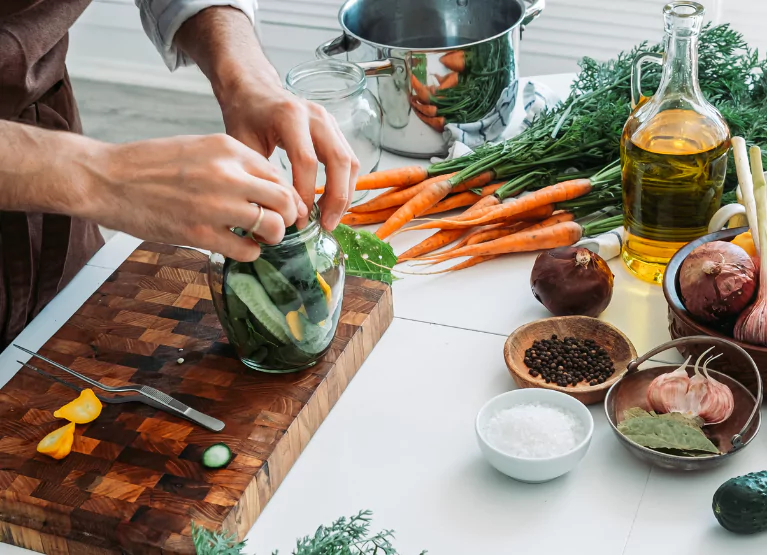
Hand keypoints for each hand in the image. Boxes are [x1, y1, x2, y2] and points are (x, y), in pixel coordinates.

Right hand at [77, 134, 305, 261]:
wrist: (106, 178)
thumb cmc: (151, 164)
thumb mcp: (199, 148)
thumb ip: (233, 164)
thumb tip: (266, 188)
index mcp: (228, 148)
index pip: (278, 175)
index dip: (287, 195)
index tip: (285, 207)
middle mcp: (227, 174)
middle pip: (284, 200)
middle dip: (288, 216)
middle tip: (280, 224)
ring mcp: (215, 205)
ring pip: (273, 226)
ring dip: (272, 236)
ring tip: (260, 237)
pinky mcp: (200, 233)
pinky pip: (247, 249)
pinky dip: (250, 252)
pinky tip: (239, 246)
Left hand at [219, 82, 359, 230]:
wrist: (254, 89)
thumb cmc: (245, 116)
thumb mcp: (241, 143)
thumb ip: (259, 174)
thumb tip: (274, 213)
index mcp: (290, 116)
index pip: (307, 161)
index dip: (305, 194)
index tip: (299, 219)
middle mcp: (316, 116)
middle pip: (339, 160)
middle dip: (336, 198)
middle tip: (326, 225)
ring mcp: (329, 121)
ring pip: (350, 161)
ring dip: (345, 194)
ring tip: (332, 219)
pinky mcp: (335, 129)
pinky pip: (348, 159)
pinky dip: (345, 184)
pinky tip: (333, 203)